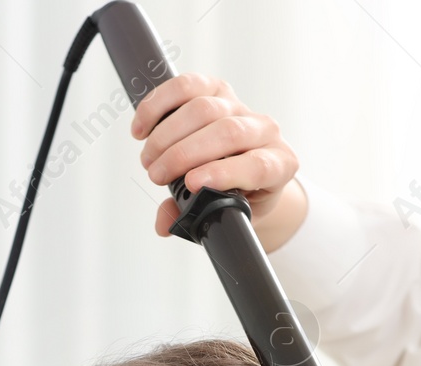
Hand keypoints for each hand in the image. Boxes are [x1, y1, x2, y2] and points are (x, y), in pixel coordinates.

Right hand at [129, 73, 306, 252]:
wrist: (246, 171)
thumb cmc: (240, 196)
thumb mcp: (227, 214)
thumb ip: (196, 217)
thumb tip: (164, 223)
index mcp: (279, 165)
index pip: (257, 165)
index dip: (223, 173)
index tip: (190, 184)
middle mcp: (265, 131)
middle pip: (226, 132)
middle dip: (183, 154)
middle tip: (156, 174)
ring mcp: (241, 106)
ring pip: (204, 108)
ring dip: (167, 135)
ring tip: (149, 159)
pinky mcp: (217, 89)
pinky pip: (187, 86)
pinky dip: (158, 106)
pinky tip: (141, 129)